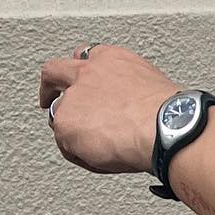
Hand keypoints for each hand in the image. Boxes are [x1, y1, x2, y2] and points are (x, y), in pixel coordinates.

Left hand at [39, 44, 181, 176]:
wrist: (164, 126)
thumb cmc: (167, 112)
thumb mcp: (151, 86)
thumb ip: (126, 88)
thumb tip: (126, 105)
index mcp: (111, 60)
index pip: (85, 57)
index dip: (79, 72)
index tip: (80, 81)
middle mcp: (87, 73)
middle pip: (54, 72)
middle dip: (48, 86)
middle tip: (47, 98)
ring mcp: (73, 98)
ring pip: (60, 115)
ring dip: (73, 130)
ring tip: (95, 148)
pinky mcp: (66, 124)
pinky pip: (67, 145)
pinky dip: (81, 154)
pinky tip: (103, 157)